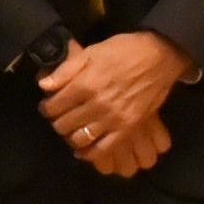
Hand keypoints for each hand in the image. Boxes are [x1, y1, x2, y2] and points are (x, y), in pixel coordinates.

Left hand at [38, 31, 190, 173]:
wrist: (159, 56)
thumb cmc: (123, 50)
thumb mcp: (91, 52)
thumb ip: (66, 70)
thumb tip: (44, 86)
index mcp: (85, 84)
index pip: (54, 106)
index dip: (46, 108)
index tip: (48, 106)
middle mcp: (97, 105)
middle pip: (64, 124)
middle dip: (56, 121)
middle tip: (59, 117)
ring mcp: (114, 119)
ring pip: (80, 138)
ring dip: (70, 136)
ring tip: (71, 129)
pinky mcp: (128, 129)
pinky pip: (103, 149)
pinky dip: (89, 153)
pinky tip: (83, 149)